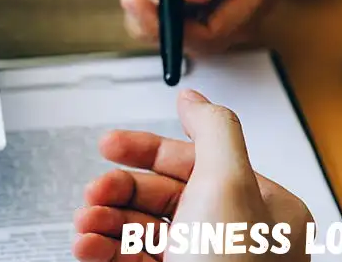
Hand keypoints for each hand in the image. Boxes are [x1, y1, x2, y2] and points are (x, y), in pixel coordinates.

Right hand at [73, 89, 312, 260]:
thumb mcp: (229, 186)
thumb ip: (213, 131)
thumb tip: (194, 97)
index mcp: (257, 203)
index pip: (193, 158)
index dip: (145, 147)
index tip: (110, 143)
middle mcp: (228, 231)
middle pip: (158, 193)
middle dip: (117, 191)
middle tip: (94, 194)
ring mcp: (197, 261)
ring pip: (138, 228)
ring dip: (103, 223)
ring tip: (85, 226)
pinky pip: (128, 257)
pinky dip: (102, 250)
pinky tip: (87, 246)